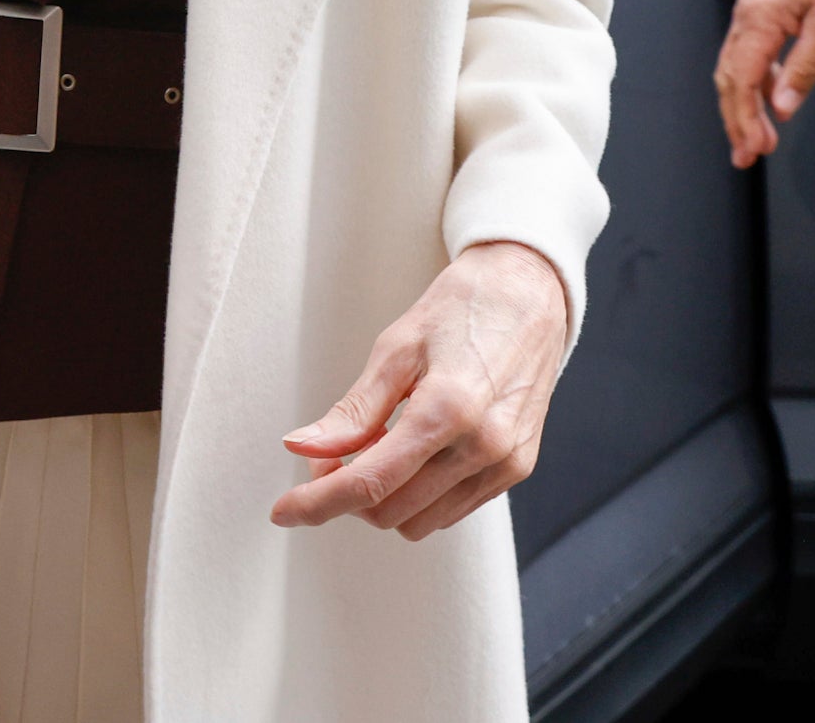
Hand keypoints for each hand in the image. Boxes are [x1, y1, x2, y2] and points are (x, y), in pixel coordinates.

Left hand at [271, 241, 568, 539]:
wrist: (529, 291)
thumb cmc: (463, 308)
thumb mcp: (396, 348)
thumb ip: (352, 411)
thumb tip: (302, 448)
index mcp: (449, 408)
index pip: (370, 482)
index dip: (319, 503)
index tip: (285, 511)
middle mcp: (484, 445)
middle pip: (391, 510)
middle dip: (348, 493)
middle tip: (334, 452)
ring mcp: (506, 462)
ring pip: (421, 522)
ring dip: (385, 498)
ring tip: (380, 443)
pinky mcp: (517, 469)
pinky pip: (452, 510)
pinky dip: (419, 495)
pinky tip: (412, 453)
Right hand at [714, 0, 814, 166]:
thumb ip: (804, 69)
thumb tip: (781, 107)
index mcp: (760, 16)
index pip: (740, 79)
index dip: (743, 118)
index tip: (753, 148)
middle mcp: (748, 14)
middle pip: (730, 77)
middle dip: (736, 119)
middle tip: (747, 155)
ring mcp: (754, 12)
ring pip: (736, 68)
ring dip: (744, 106)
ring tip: (757, 139)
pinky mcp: (765, 12)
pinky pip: (750, 55)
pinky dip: (755, 84)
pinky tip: (770, 103)